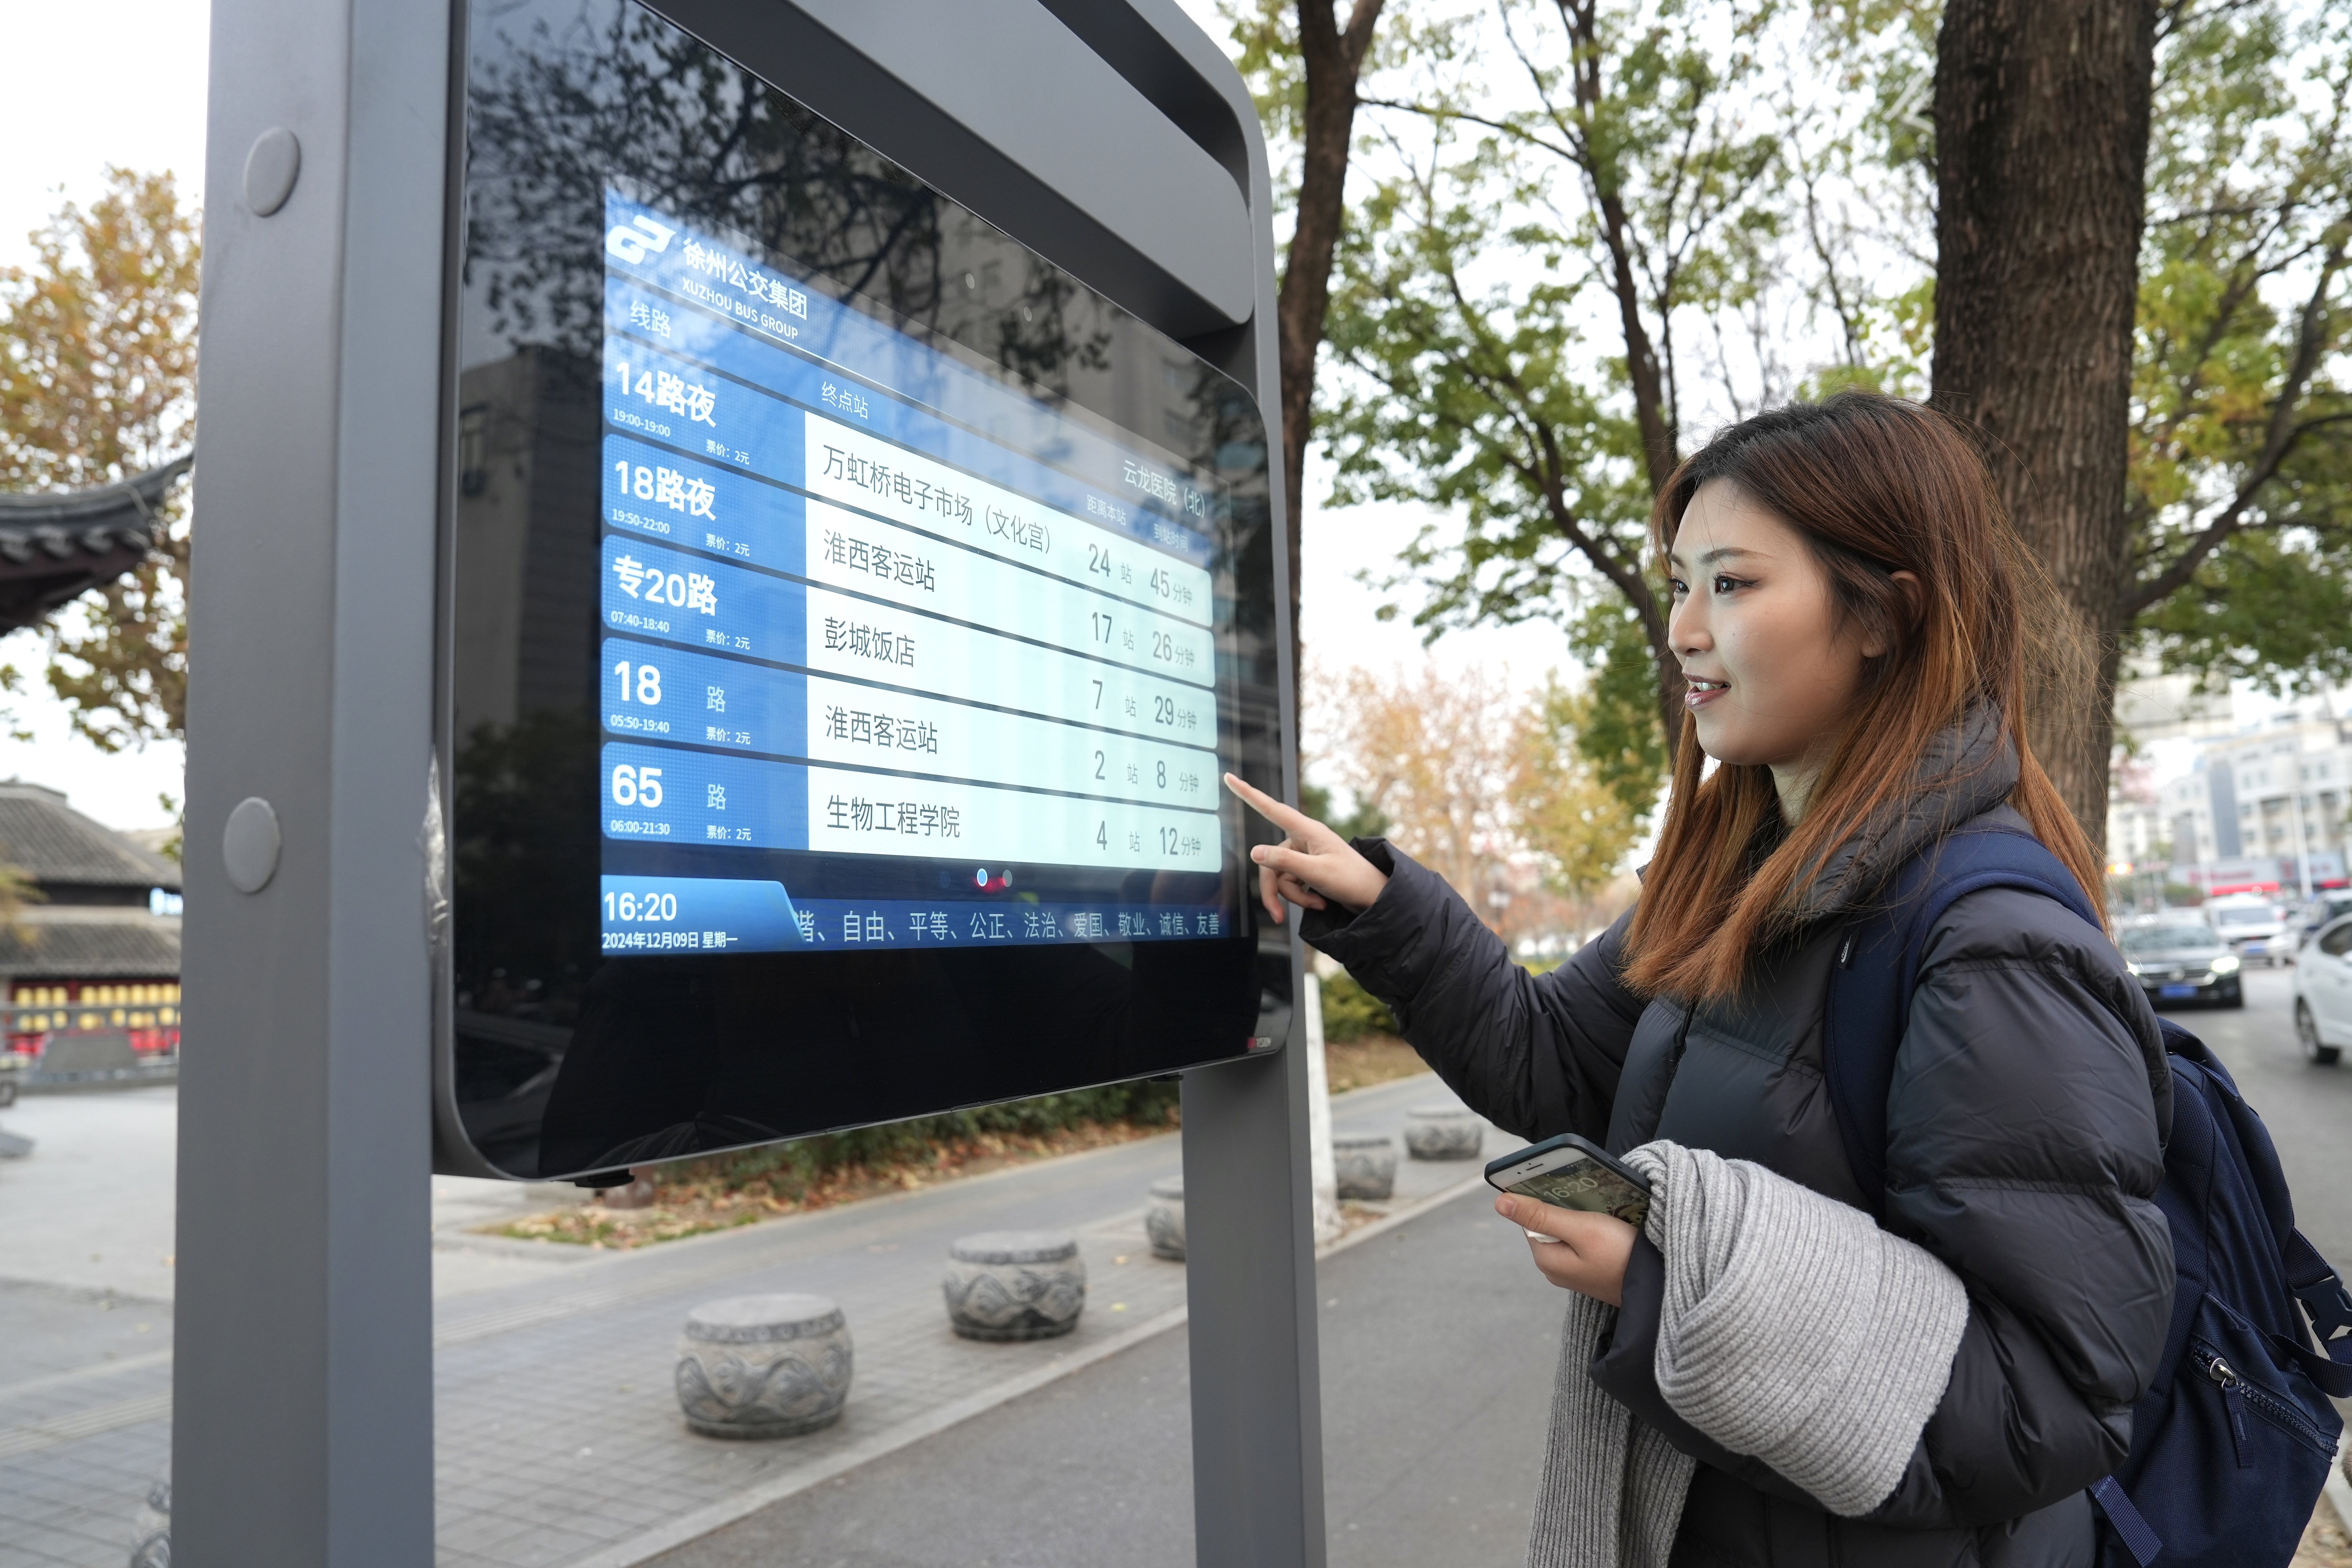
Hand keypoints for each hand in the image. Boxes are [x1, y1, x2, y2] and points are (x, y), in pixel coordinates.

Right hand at [1222, 773, 1390, 923]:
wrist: (1374, 898)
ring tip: (1318, 903)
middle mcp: (1303, 840)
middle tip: (1278, 916)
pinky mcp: (1307, 870)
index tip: (1229, 777)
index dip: (1248, 794)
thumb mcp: (1316, 872)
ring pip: (1280, 877)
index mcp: (1307, 831)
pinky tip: (1320, 902)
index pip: (1271, 808)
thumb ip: (1284, 862)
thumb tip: (1255, 852)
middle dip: (1275, 891)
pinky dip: (1302, 897)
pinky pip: (1291, 884)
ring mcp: (1304, 855)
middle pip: (1270, 861)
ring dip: (1295, 896)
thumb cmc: (1352, 880)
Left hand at [1496, 1193, 1636, 1305]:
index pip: (1530, 1217)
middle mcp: (1553, 1267)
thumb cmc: (1620, 1256)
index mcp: (1545, 1258)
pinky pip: (1581, 1242)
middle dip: (1564, 1207)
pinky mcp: (1590, 1270)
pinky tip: (1607, 1223)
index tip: (1565, 1186)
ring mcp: (1572, 1271)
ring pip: (1566, 1231)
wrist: (1657, 1286)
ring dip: (1580, 1217)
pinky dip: (1591, 1229)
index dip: (1545, 1198)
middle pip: (1548, 1223)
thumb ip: (1541, 1215)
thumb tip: (1499, 1203)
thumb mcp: (1580, 1229)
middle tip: (1589, 1198)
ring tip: (1601, 1210)